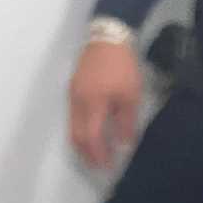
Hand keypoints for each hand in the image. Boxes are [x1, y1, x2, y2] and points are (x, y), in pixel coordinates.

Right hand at [69, 41, 141, 167]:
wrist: (107, 36)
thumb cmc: (123, 67)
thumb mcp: (131, 96)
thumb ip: (126, 123)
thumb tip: (122, 145)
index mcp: (93, 103)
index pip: (91, 137)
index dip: (98, 155)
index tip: (107, 166)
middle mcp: (78, 101)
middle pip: (76, 136)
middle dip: (86, 154)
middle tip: (98, 166)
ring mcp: (72, 94)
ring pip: (71, 127)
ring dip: (81, 144)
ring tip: (94, 155)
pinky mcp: (72, 88)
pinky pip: (72, 117)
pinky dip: (80, 131)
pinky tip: (90, 135)